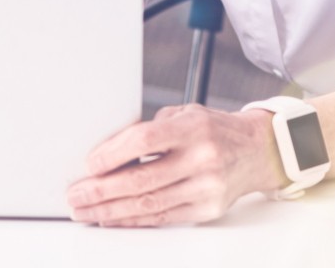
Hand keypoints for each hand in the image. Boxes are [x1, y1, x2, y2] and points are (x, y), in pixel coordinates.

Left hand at [66, 104, 282, 226]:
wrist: (258, 150)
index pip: (145, 140)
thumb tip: (107, 151)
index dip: (113, 153)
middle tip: (76, 194)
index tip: (89, 164)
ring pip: (150, 204)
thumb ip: (151, 130)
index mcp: (193, 128)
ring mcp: (207, 187)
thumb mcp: (184, 115)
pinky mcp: (208, 209)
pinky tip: (112, 219)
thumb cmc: (213, 129)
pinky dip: (134, 220)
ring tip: (86, 211)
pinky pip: (163, 218)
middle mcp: (202, 159)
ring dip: (111, 211)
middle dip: (102, 190)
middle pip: (142, 179)